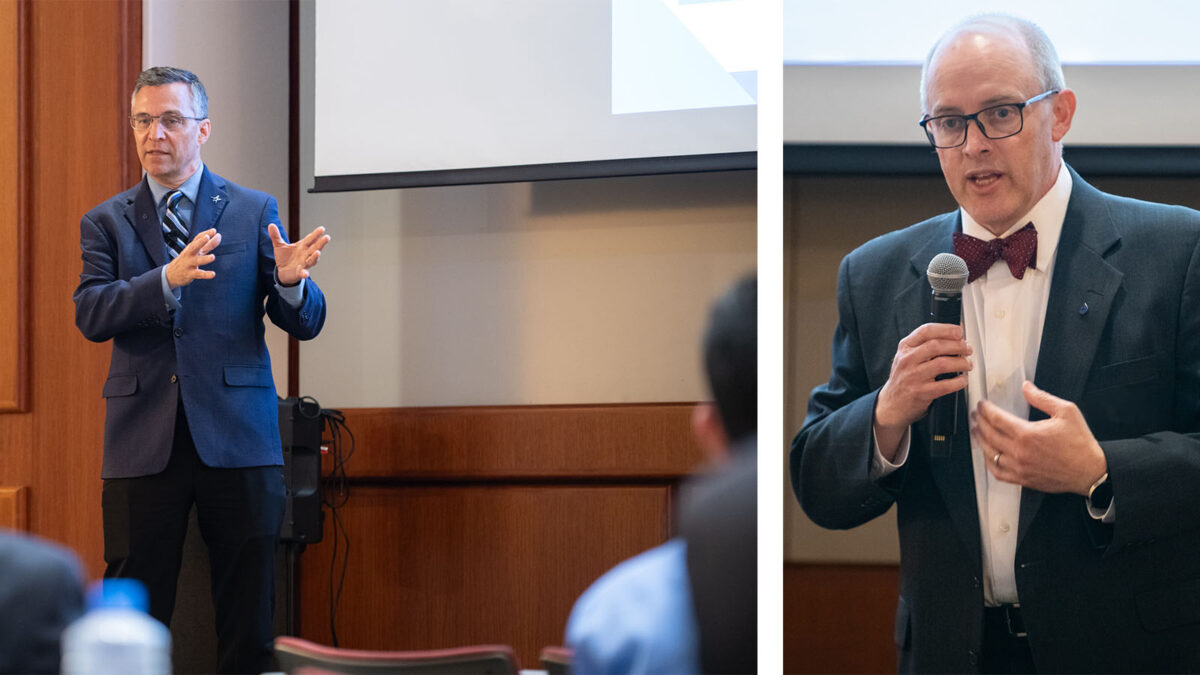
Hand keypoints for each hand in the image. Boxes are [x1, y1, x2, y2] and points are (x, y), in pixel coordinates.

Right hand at [165, 229, 220, 288]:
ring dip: (205, 259)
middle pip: (194, 246)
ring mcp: (189, 264)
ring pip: (197, 261)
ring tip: (213, 257)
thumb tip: (218, 236)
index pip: (197, 239)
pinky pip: (198, 274)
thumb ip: (208, 245)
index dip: (205, 234)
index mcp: (192, 248)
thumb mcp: (196, 252)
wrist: (171, 274)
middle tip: (207, 237)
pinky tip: (213, 274)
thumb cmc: (187, 260)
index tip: (214, 230)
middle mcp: (189, 254)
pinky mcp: (190, 274)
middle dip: (200, 242)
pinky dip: (206, 274)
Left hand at [269, 224, 329, 285]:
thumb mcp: (279, 246)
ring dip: (315, 257)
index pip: (310, 239)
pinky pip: (303, 273)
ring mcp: (304, 264)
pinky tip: (305, 274)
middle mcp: (305, 255)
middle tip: (327, 237)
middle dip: (321, 243)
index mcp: (302, 247)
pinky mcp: (299, 273)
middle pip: (315, 248)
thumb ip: (276, 236)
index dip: (316, 234)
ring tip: (318, 252)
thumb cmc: (284, 258)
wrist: (282, 272)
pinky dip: (304, 273)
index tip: (322, 228)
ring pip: (312, 260)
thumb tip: (271, 225)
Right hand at [874, 323, 971, 459]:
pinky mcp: (921, 392)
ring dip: (961, 363)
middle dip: (958, 346)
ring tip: (967, 364)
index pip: (926, 331)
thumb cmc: (903, 379)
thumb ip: (923, 346)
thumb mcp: (906, 357)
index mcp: (905, 348)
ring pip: (943, 363)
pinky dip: (959, 381)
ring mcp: (913, 376)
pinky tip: (962, 380)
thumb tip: (952, 336)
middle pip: (937, 345)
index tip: (959, 332)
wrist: (891, 404)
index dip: (946, 329)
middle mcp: (907, 360)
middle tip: (967, 349)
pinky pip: (946, 385)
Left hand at [970, 381, 1106, 494]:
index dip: (985, 410)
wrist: (1090, 471)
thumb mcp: (1066, 412)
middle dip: (979, 422)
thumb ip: (1042, 398)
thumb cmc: (1080, 444)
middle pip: (989, 435)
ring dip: (980, 440)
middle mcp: (1020, 452)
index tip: (981, 405)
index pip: (996, 419)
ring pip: (989, 453)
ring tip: (977, 431)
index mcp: (1028, 434)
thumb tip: (1026, 387)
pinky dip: (988, 462)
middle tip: (975, 415)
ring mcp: (1019, 468)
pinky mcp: (1022, 480)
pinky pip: (997, 472)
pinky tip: (987, 454)